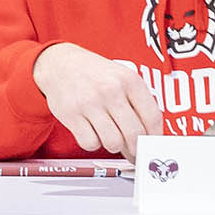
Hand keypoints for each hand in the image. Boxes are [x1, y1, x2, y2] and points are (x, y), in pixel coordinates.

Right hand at [32, 42, 162, 159]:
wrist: (59, 63)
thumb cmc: (95, 74)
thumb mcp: (121, 77)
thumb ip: (138, 103)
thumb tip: (149, 138)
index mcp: (129, 80)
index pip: (152, 117)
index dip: (155, 138)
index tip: (152, 146)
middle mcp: (110, 90)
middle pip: (134, 134)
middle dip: (135, 148)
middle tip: (133, 151)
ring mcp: (89, 102)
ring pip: (113, 143)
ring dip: (113, 146)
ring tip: (109, 136)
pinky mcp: (70, 114)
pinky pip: (90, 143)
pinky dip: (93, 143)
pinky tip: (92, 131)